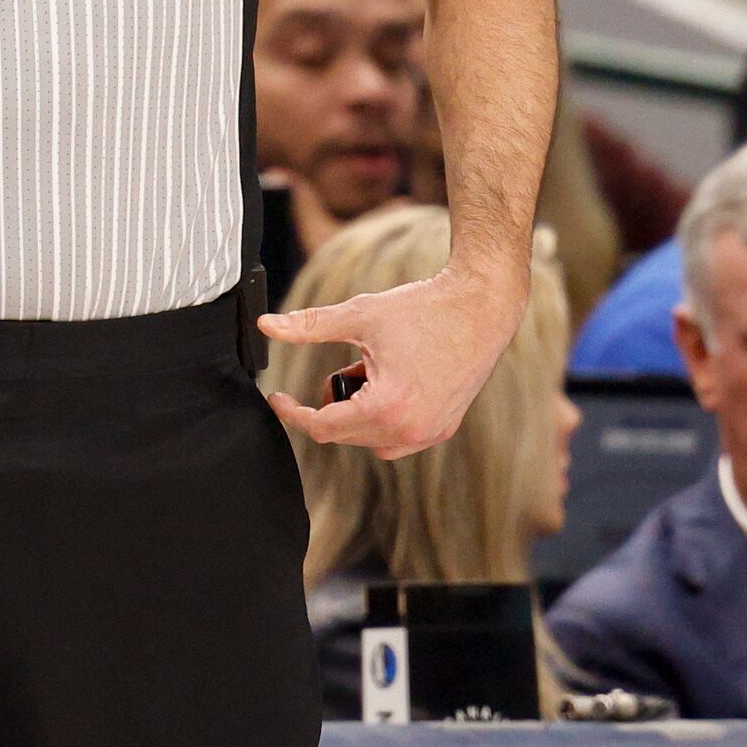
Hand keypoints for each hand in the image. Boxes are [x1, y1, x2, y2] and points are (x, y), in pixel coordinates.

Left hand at [260, 264, 524, 459]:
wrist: (481, 307)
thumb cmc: (423, 310)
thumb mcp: (359, 316)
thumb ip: (308, 325)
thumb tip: (265, 325)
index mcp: (387, 407)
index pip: (322, 427)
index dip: (292, 412)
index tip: (277, 397)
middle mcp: (411, 430)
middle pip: (344, 434)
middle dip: (331, 403)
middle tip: (346, 364)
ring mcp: (431, 432)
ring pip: (370, 438)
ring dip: (356, 411)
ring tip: (370, 369)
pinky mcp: (444, 427)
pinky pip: (397, 438)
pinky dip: (381, 418)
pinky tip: (388, 384)